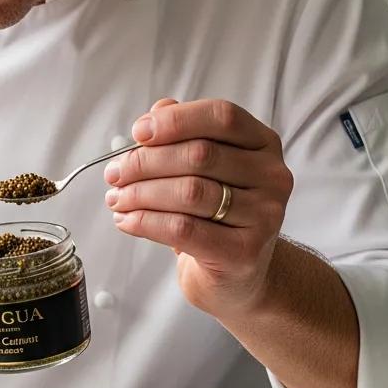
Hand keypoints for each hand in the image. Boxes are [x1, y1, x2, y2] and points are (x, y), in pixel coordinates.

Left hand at [104, 98, 293, 316]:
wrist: (236, 276)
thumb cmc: (214, 216)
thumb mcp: (200, 171)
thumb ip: (182, 136)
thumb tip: (155, 111)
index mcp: (262, 145)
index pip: (222, 117)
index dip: (176, 120)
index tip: (138, 132)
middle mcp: (272, 176)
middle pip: (200, 155)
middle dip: (146, 162)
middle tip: (114, 174)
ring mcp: (264, 215)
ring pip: (189, 192)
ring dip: (140, 194)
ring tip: (116, 199)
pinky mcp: (244, 252)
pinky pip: (183, 229)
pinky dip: (146, 221)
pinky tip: (126, 220)